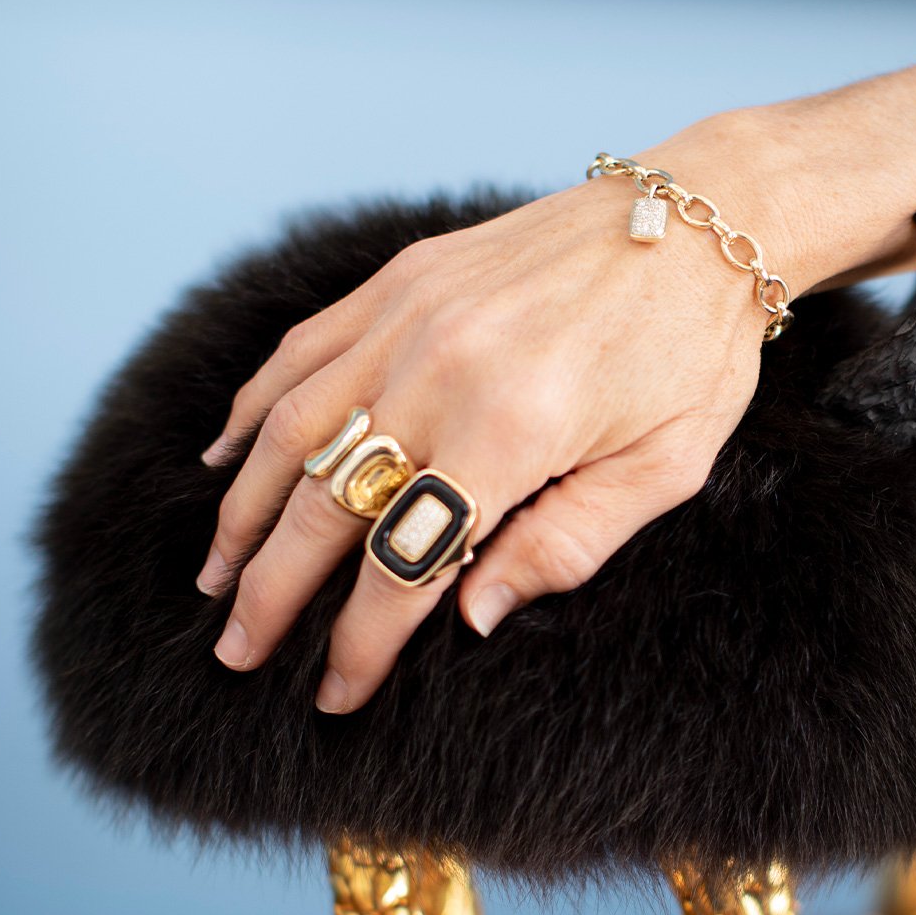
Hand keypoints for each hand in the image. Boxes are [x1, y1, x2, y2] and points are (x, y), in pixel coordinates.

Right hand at [194, 112, 801, 713]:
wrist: (698, 221)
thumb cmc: (694, 353)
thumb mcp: (664, 469)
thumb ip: (565, 547)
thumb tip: (469, 617)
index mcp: (514, 428)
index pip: (409, 561)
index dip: (363, 641)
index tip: (335, 692)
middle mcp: (442, 369)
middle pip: (325, 504)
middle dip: (274, 592)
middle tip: (239, 652)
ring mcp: (411, 315)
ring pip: (292, 429)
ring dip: (243, 512)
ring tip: (216, 574)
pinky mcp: (403, 279)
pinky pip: (301, 350)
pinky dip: (253, 409)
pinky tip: (226, 455)